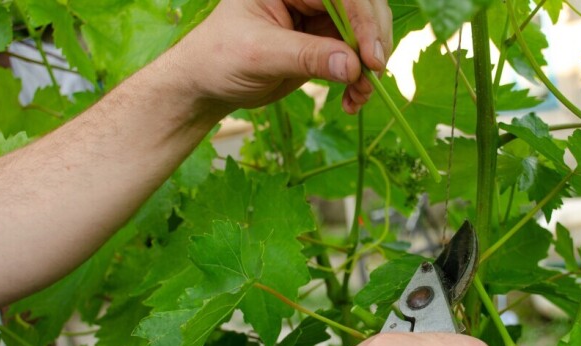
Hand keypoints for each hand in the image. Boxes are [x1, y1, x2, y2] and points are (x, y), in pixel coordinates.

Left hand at [171, 0, 391, 113]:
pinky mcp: (322, 45)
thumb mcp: (259, 54)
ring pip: (363, 35)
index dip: (364, 19)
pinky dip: (359, 80)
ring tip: (359, 97)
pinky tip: (352, 101)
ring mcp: (317, 19)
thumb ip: (307, 57)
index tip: (372, 57)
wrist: (207, 83)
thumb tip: (352, 66)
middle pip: (361, 7)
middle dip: (372, 42)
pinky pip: (355, 58)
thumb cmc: (219, 57)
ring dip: (369, 67)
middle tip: (374, 76)